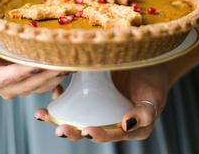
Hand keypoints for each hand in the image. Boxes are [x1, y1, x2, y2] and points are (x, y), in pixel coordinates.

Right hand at [0, 25, 68, 98]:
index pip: (8, 78)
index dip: (24, 72)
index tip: (38, 64)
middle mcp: (6, 88)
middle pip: (29, 85)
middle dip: (47, 75)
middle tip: (62, 63)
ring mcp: (21, 88)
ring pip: (41, 86)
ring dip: (56, 76)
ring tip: (70, 63)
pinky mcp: (33, 84)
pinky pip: (48, 85)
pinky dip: (59, 78)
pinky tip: (70, 68)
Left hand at [34, 65, 170, 141]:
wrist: (150, 62)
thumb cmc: (155, 82)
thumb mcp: (155, 98)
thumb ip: (145, 114)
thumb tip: (126, 125)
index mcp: (126, 127)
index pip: (110, 134)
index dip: (97, 135)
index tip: (86, 131)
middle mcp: (110, 118)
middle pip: (88, 128)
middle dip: (71, 130)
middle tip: (59, 128)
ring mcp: (99, 104)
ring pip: (77, 114)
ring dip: (59, 116)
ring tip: (43, 114)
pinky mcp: (93, 90)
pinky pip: (76, 95)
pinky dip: (63, 94)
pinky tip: (55, 90)